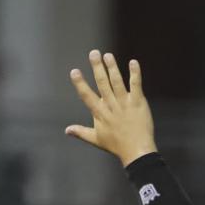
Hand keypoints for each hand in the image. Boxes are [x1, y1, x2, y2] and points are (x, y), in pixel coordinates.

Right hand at [64, 50, 156, 164]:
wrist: (137, 152)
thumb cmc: (116, 146)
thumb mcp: (96, 139)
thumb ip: (81, 132)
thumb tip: (67, 130)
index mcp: (100, 113)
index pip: (87, 96)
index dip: (80, 83)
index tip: (74, 71)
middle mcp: (111, 106)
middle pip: (102, 83)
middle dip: (97, 67)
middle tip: (94, 53)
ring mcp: (124, 103)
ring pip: (117, 81)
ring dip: (112, 67)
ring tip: (108, 55)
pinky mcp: (137, 102)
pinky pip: (136, 85)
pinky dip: (135, 73)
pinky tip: (133, 62)